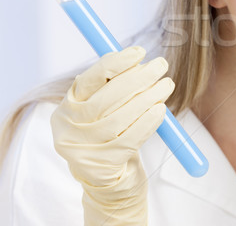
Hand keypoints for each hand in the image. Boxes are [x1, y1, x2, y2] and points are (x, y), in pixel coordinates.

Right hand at [51, 46, 174, 225]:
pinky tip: (161, 109)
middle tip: (162, 65)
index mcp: (68, 106)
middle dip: (139, 77)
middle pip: (107, 97)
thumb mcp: (107, 108)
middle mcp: (68, 127)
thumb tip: (139, 59)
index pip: (90, 78)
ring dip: (148, 97)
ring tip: (167, 85)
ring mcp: (82, 149)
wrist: (109, 182)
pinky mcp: (101, 166)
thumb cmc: (113, 135)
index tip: (141, 52)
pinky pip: (130, 138)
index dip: (116, 63)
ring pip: (120, 117)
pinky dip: (148, 121)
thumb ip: (115, 85)